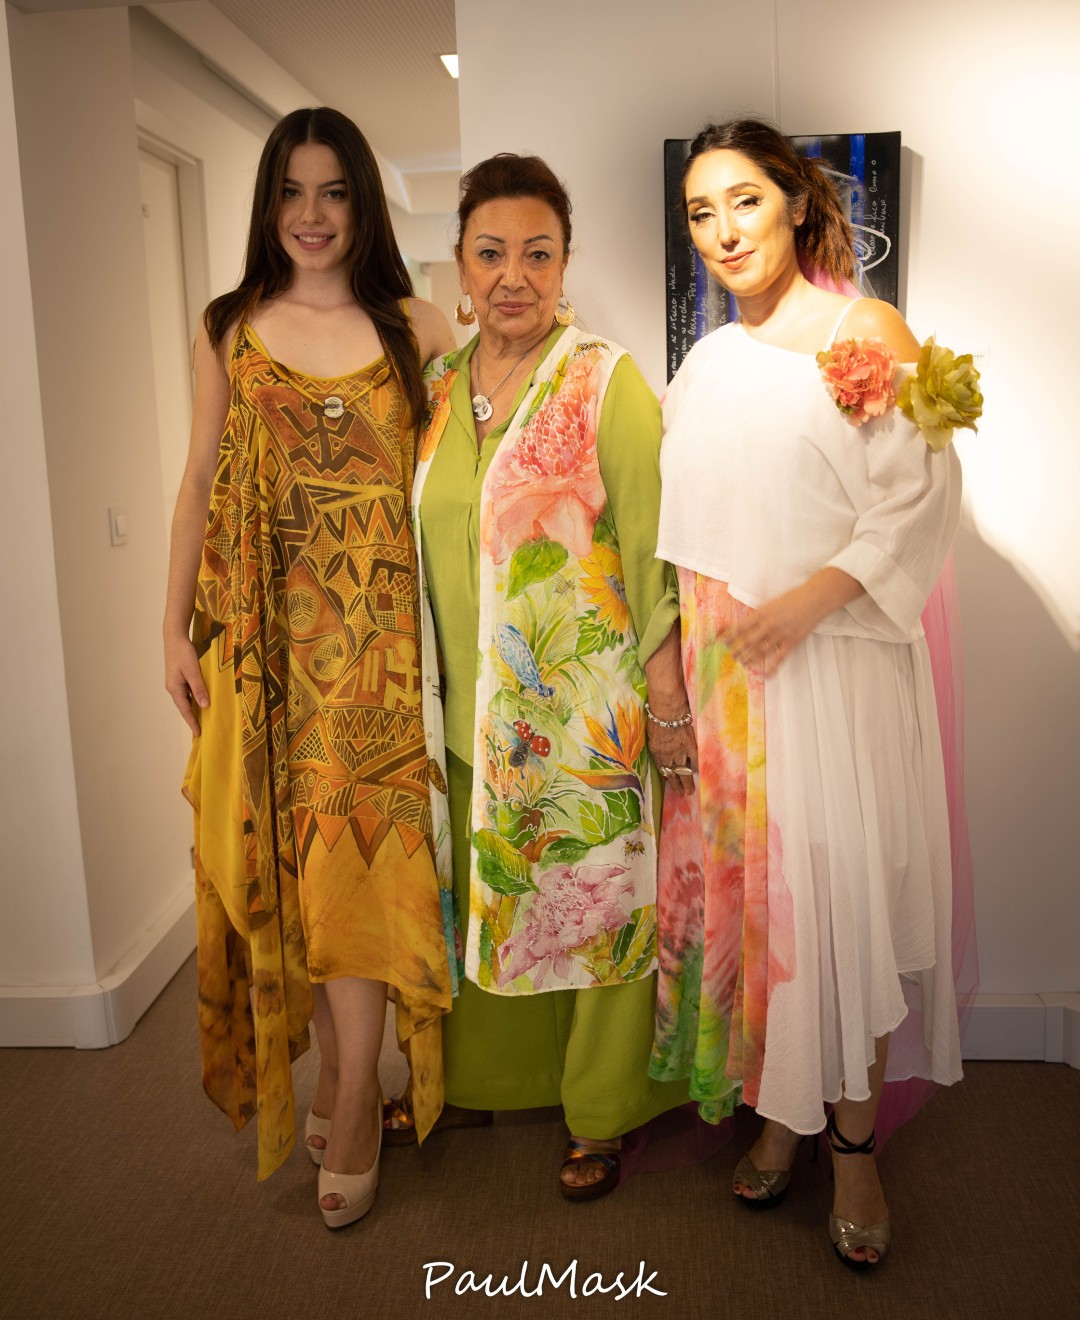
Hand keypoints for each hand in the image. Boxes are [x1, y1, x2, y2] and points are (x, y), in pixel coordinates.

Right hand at [165, 633, 208, 733]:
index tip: (199, 733)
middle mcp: (173, 688)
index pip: (185, 710)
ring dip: (194, 708)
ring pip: (186, 699)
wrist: (174, 637)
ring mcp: (176, 682)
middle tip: (202, 729)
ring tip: (203, 718)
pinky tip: (202, 699)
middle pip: (184, 706)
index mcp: (174, 688)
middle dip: (192, 718)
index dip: (192, 722)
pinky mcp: (179, 676)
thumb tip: (204, 705)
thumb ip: (199, 688)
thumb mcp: (193, 671)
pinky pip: (188, 691)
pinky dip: (194, 698)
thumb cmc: (183, 653)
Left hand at [646, 712, 697, 796]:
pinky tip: (697, 772)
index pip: (662, 768)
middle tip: (682, 795)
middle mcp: (668, 755)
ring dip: (687, 782)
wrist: (667, 709)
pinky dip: (696, 766)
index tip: (670, 782)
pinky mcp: (691, 745)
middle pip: (673, 773)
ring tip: (690, 791)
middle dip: (677, 785)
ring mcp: (680, 751)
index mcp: (657, 752)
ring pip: (684, 771)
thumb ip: (656, 744)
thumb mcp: (650, 734)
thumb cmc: (655, 717)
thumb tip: (659, 749)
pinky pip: (694, 759)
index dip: (666, 777)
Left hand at [725, 570, 862, 674]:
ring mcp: (780, 634)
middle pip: (747, 641)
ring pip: (760, 651)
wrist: (815, 598)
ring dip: (749, 658)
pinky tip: (766, 675)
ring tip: (742, 663)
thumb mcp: (773, 602)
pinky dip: (772, 667)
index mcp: (762, 612)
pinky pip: (779, 658)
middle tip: (731, 655)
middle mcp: (768, 625)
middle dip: (737, 649)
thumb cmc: (794, 597)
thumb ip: (761, 613)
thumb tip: (749, 623)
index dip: (729, 635)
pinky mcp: (791, 642)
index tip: (721, 640)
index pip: (740, 626)